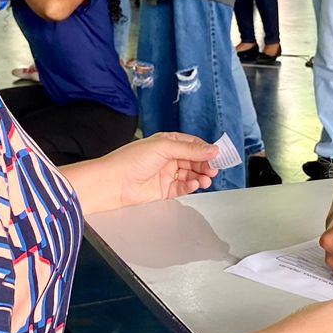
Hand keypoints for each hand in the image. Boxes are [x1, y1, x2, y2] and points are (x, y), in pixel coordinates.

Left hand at [96, 133, 219, 207]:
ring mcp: (166, 174)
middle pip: (193, 160)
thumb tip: (212, 149)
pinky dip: (190, 186)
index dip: (206, 150)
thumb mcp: (164, 148)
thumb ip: (190, 150)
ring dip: (200, 176)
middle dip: (205, 165)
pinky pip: (182, 188)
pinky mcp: (164, 190)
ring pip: (190, 175)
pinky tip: (194, 184)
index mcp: (166, 142)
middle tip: (214, 170)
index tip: (218, 156)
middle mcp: (167, 158)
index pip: (192, 144)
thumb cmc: (131, 160)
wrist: (113, 183)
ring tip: (206, 179)